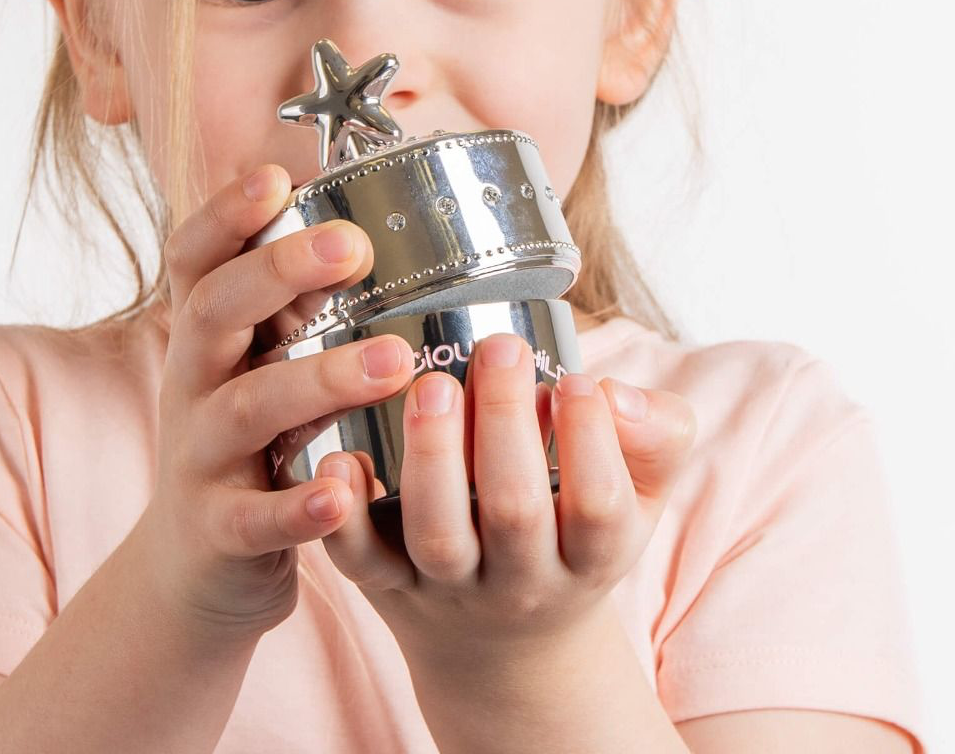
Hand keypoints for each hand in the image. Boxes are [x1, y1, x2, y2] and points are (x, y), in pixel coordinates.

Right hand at [135, 164, 415, 642]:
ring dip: (319, 379)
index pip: (196, 259)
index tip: (275, 178)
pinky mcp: (217, 529)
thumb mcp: (253, 366)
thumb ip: (290, 309)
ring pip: (248, 407)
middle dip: (278, 272)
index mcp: (205, 337)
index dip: (225, 214)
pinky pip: (254, 517)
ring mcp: (200, 456)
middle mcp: (192, 383)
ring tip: (392, 361)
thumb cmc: (247, 444)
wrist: (194, 566)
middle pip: (215, 312)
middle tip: (353, 246)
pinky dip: (296, 507)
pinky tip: (341, 494)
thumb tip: (363, 224)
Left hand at [314, 332, 696, 673]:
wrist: (509, 650)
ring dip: (432, 455)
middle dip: (506, 425)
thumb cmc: (572, 537)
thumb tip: (615, 393)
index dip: (592, 444)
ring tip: (434, 385)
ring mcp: (446, 585)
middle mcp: (518, 579)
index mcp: (588, 557)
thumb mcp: (639, 499)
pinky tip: (341, 457)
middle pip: (514, 513)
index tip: (575, 380)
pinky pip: (360, 559)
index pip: (598, 509)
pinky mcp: (385, 582)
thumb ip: (657, 437)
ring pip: (438, 533)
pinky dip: (343, 514)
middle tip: (499, 348)